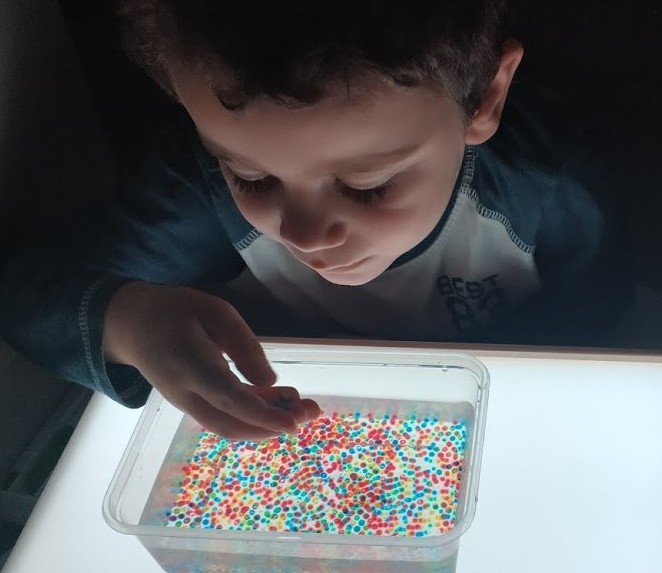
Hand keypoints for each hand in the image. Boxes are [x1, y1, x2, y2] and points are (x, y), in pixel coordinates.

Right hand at [102, 282, 319, 439]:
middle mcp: (186, 394)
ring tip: (301, 406)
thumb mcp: (213, 311)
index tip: (293, 423)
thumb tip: (270, 381)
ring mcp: (186, 404)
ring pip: (229, 426)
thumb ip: (241, 344)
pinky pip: (223, 418)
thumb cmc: (175, 310)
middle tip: (311, 411)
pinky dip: (252, 416)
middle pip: (232, 423)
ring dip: (266, 424)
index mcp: (191, 365)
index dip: (263, 415)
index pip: (230, 399)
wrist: (131, 325)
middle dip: (273, 425)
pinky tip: (276, 402)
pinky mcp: (191, 404)